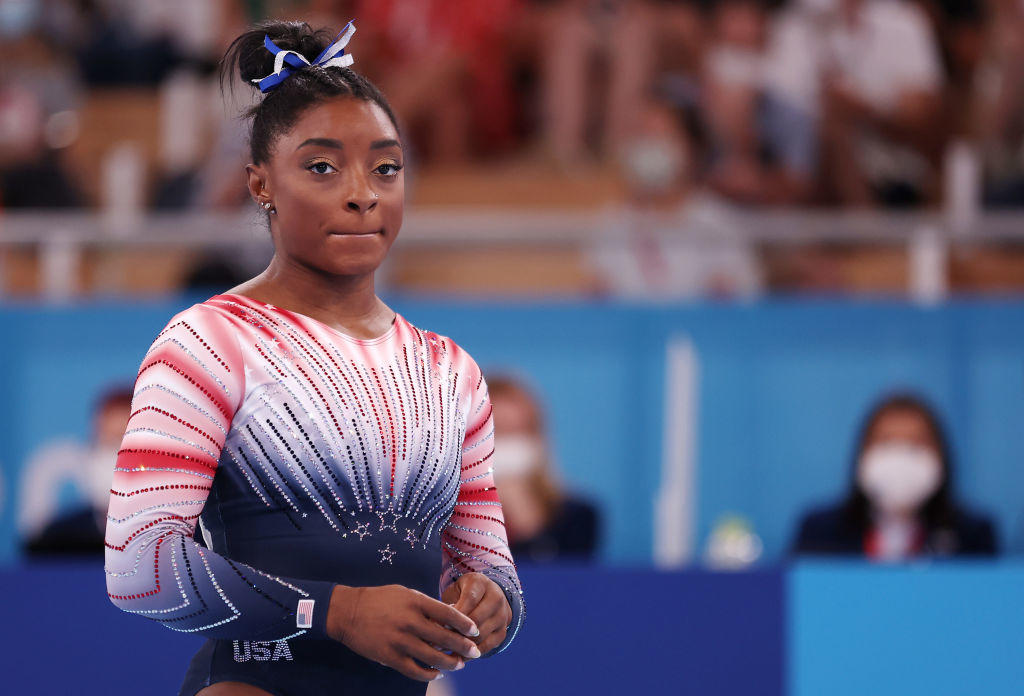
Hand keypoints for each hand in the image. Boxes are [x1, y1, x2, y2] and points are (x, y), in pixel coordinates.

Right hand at [326, 584, 481, 681]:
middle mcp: (410, 622)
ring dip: (450, 663)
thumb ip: (426, 605)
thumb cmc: (380, 600)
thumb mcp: (405, 593)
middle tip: (476, 652)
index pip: (448, 614)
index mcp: (416, 602)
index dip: (465, 624)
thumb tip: (449, 618)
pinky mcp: (389, 656)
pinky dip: (429, 674)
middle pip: (444, 638)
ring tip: (460, 664)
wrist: (348, 611)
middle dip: (464, 647)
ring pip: (433, 657)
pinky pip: (415, 670)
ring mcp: (400, 641)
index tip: (475, 631)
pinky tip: (437, 673)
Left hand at [441, 573, 512, 654]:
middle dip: (457, 632)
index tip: (438, 625)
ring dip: (462, 645)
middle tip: (438, 642)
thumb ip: (447, 605)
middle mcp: (496, 598)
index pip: (470, 599)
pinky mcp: (502, 632)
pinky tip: (455, 657)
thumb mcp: (455, 591)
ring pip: (481, 636)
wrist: (488, 596)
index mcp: (481, 583)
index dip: (455, 614)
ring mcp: (502, 616)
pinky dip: (470, 654)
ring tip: (444, 651)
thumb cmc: (463, 594)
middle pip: (477, 619)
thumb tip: (434, 627)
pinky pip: (486, 647)